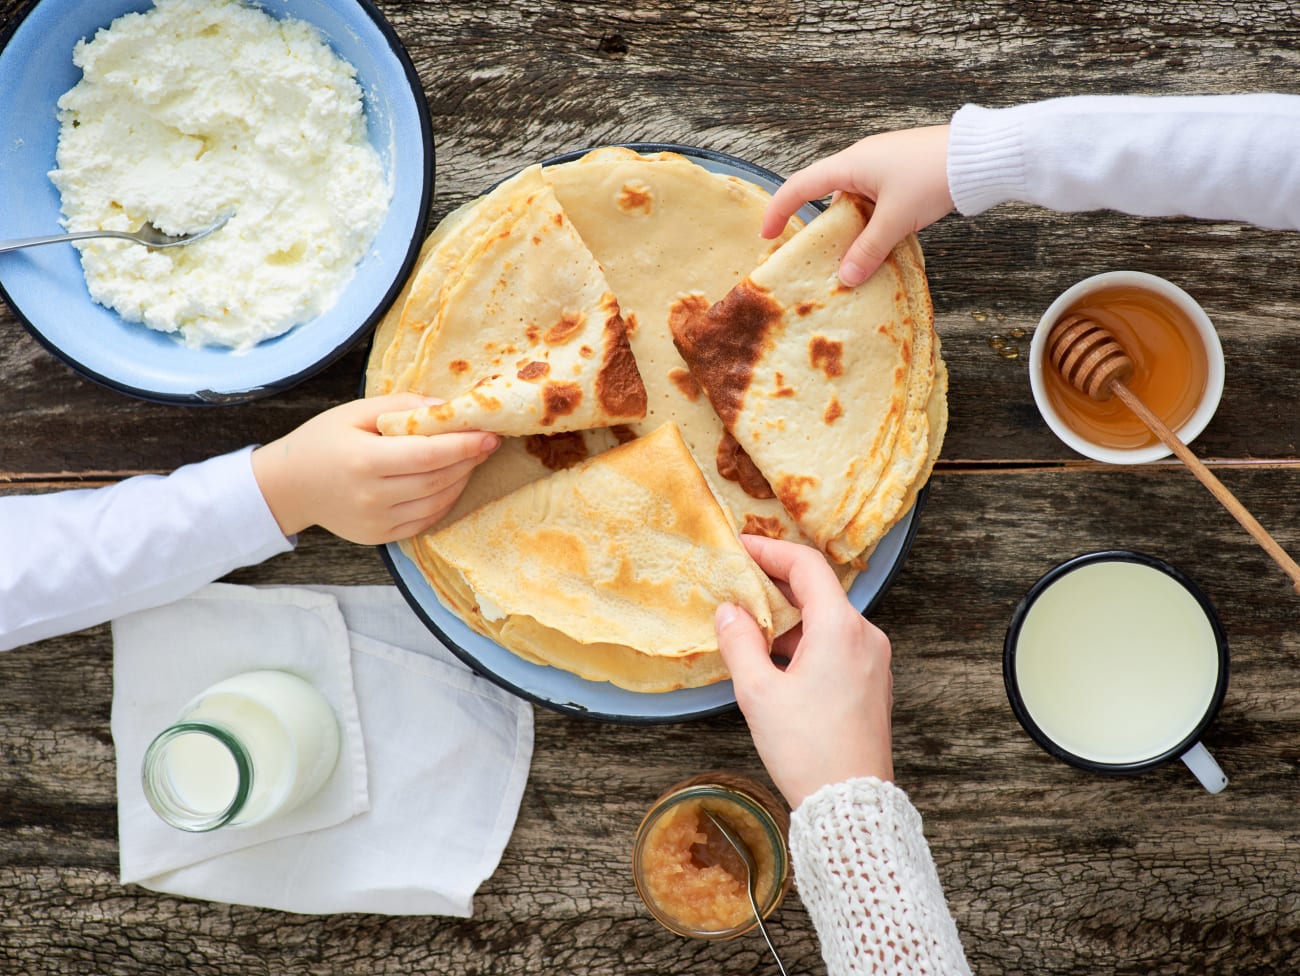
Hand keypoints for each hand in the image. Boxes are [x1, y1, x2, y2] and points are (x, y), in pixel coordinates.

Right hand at [251, 394, 498, 544]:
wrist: (289, 486)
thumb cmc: (322, 441)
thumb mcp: (354, 412)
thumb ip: (401, 407)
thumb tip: (445, 406)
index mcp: (364, 461)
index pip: (429, 455)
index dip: (465, 445)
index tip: (490, 434)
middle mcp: (372, 496)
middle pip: (438, 479)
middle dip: (469, 460)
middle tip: (487, 442)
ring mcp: (377, 521)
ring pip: (437, 502)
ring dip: (462, 480)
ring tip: (471, 459)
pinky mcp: (380, 537)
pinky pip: (426, 520)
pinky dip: (445, 500)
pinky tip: (451, 481)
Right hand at [715, 535, 893, 808]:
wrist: (851, 804)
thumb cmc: (807, 749)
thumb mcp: (759, 693)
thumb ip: (740, 643)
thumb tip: (729, 612)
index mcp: (841, 628)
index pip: (807, 566)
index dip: (771, 551)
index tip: (741, 547)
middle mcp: (865, 635)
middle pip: (818, 590)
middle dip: (775, 585)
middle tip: (737, 585)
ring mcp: (872, 659)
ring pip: (826, 619)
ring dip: (788, 617)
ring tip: (747, 627)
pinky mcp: (871, 681)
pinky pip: (836, 644)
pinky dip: (804, 640)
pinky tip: (774, 658)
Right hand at [762, 124, 953, 286]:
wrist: (980, 156)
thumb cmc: (933, 177)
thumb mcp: (896, 220)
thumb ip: (868, 250)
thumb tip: (846, 277)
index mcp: (851, 164)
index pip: (801, 186)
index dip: (780, 210)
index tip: (767, 234)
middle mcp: (862, 161)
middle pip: (826, 195)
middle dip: (818, 227)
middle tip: (812, 256)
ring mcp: (883, 166)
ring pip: (853, 202)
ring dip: (849, 229)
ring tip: (850, 258)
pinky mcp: (901, 174)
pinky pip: (873, 202)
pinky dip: (869, 223)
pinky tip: (878, 243)